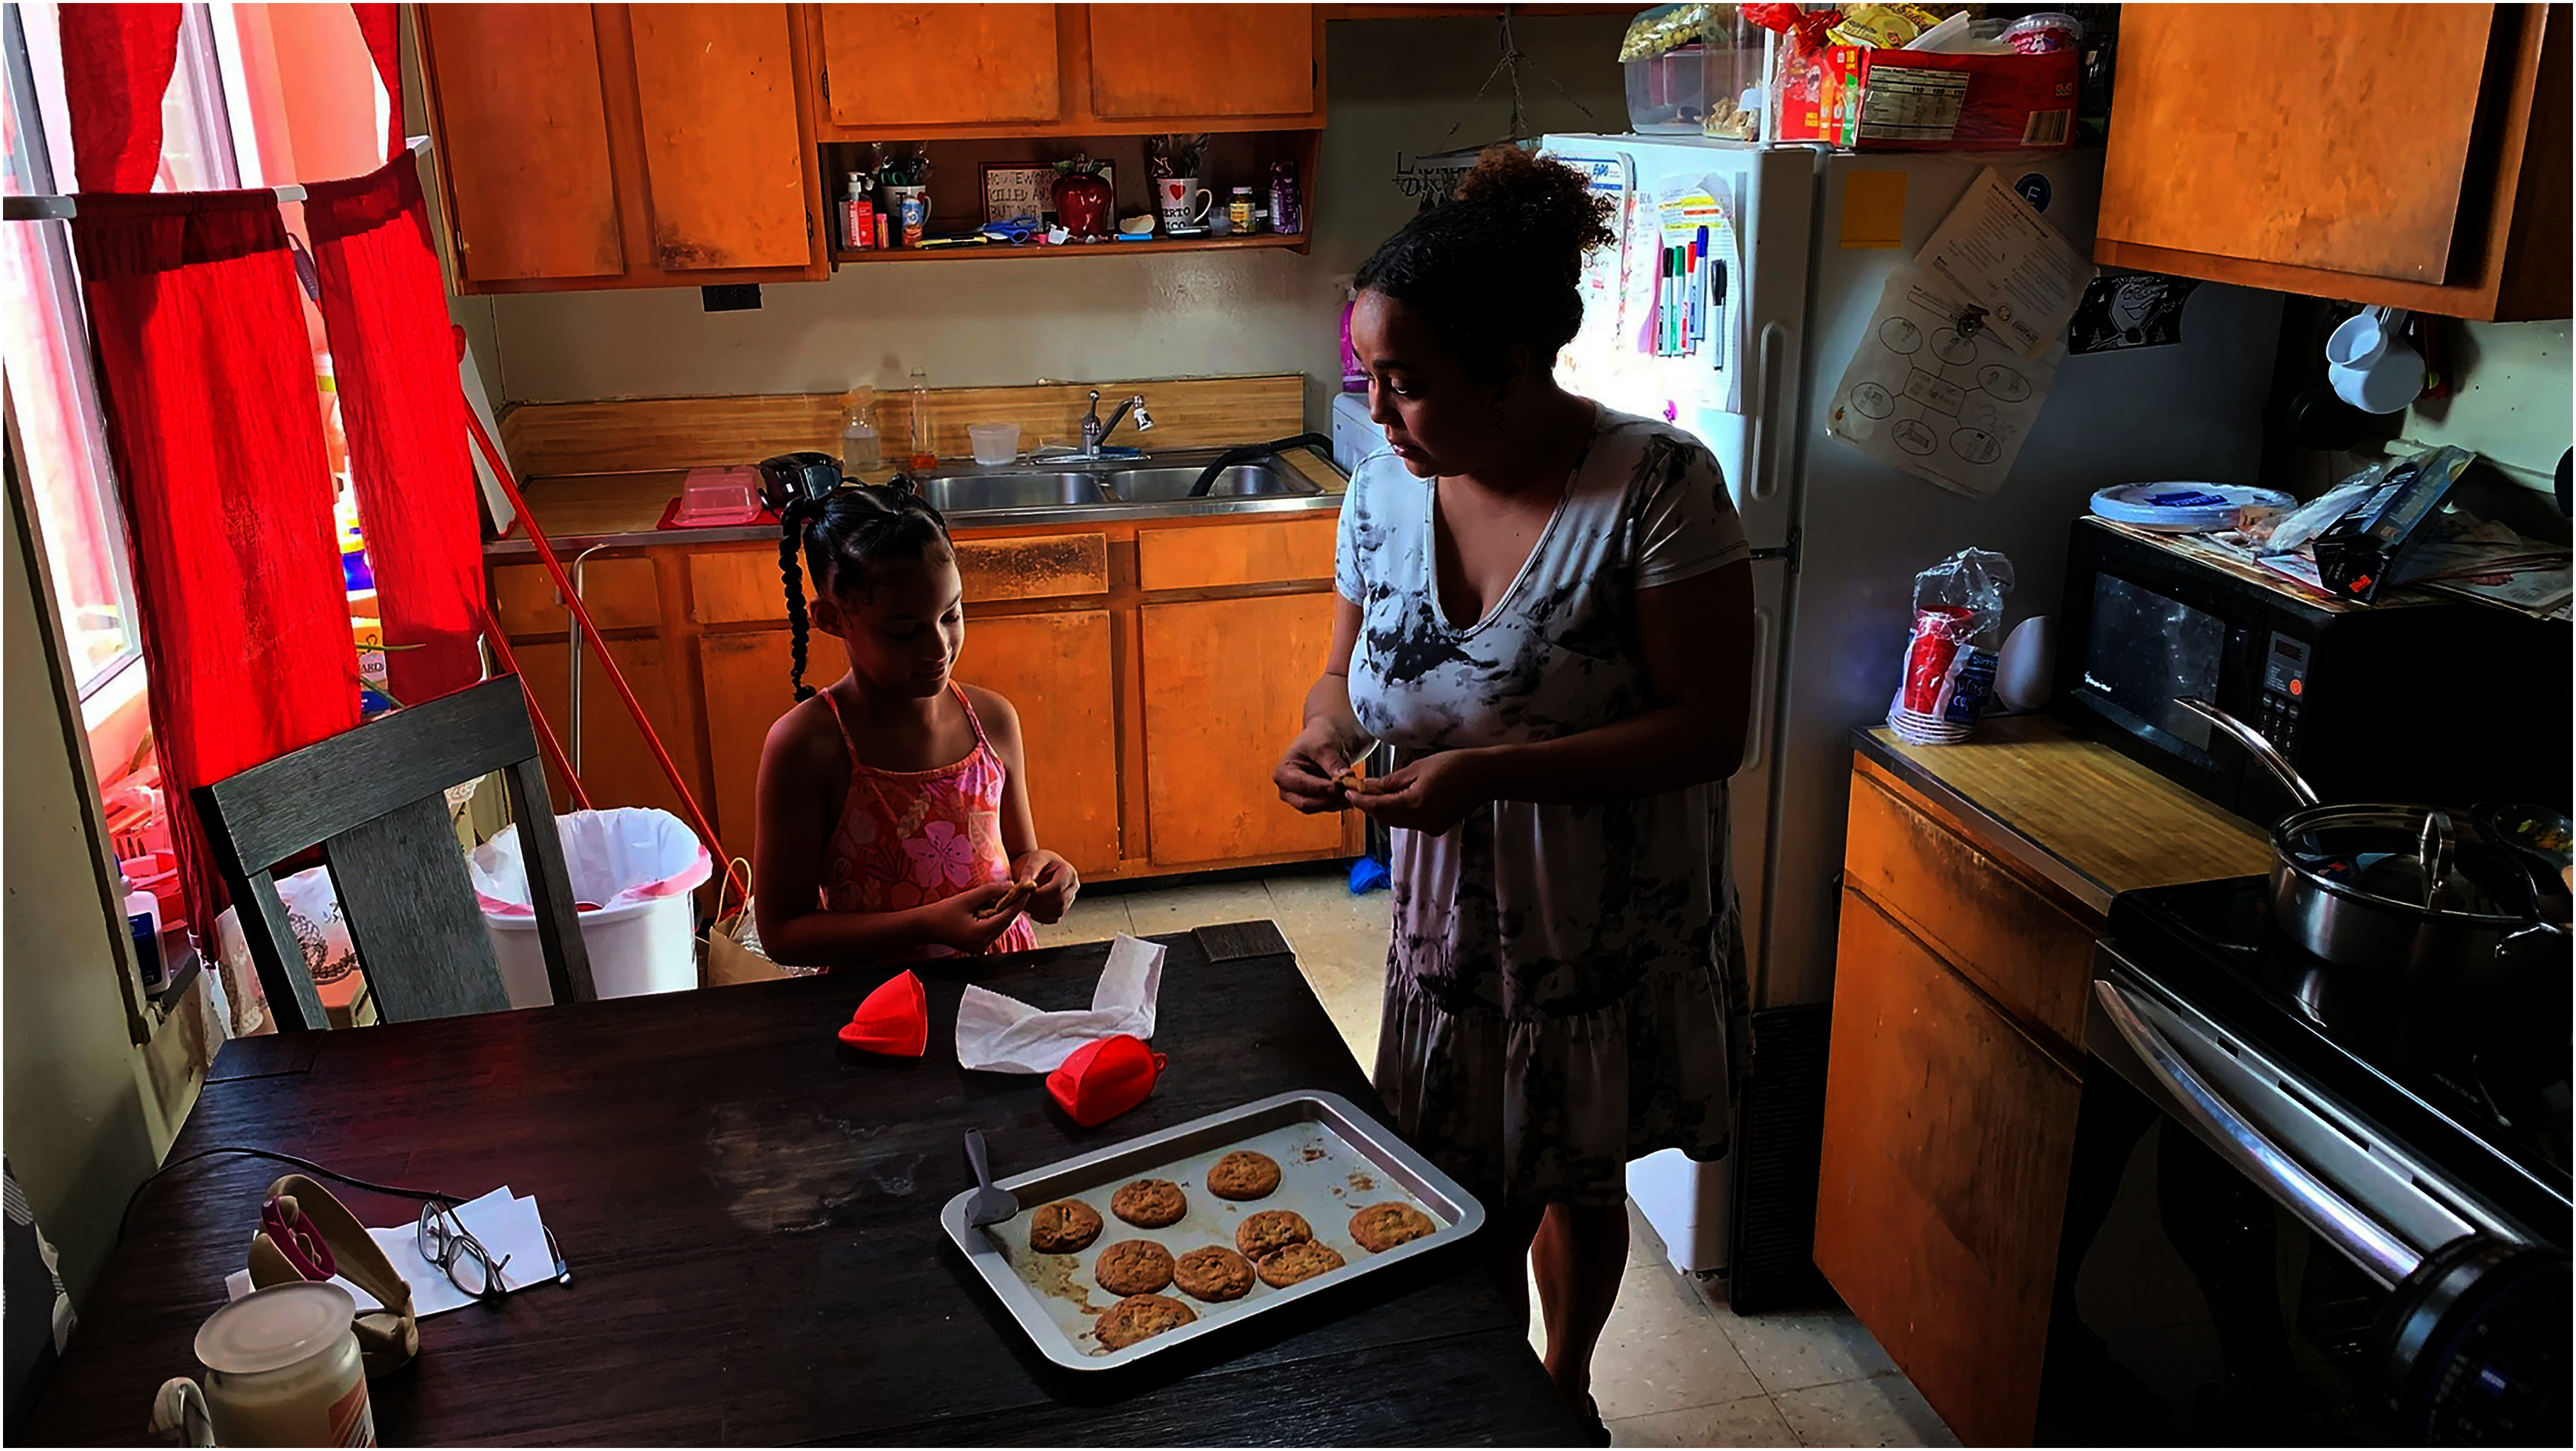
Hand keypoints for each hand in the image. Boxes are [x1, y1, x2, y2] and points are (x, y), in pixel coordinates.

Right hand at [927, 881, 1022, 952]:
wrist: (926, 926)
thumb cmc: (943, 912)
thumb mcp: (967, 898)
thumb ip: (990, 891)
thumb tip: (1010, 885)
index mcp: (980, 934)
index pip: (1007, 916)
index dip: (1019, 902)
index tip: (1027, 889)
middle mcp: (983, 944)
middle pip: (1006, 922)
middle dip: (1014, 906)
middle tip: (1020, 889)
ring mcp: (981, 947)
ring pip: (1001, 926)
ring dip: (1006, 911)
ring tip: (1010, 895)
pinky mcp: (979, 946)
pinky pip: (994, 929)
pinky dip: (997, 918)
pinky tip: (997, 906)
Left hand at [1014, 850, 1080, 923]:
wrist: (1035, 867)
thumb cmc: (1034, 861)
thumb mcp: (1031, 861)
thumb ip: (1029, 873)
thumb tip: (1025, 886)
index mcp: (1068, 871)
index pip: (1057, 889)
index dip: (1039, 895)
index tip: (1024, 894)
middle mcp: (1073, 885)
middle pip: (1060, 902)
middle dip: (1038, 904)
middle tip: (1022, 900)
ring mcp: (1070, 898)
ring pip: (1058, 912)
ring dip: (1039, 911)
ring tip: (1025, 903)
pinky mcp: (1064, 907)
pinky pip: (1055, 918)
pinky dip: (1041, 917)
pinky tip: (1031, 909)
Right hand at [1275, 720, 1363, 814]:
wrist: (1326, 737)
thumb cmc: (1319, 738)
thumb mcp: (1325, 746)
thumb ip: (1333, 763)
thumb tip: (1345, 777)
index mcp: (1283, 773)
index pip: (1302, 786)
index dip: (1323, 788)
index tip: (1342, 784)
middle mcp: (1287, 789)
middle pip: (1307, 804)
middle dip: (1330, 799)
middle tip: (1351, 790)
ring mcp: (1299, 798)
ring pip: (1319, 808)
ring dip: (1337, 801)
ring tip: (1354, 789)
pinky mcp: (1314, 802)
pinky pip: (1327, 807)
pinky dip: (1340, 802)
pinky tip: (1351, 792)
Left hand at [1350, 749, 1490, 834]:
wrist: (1485, 777)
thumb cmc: (1454, 766)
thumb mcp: (1418, 768)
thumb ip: (1391, 781)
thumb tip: (1369, 786)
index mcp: (1415, 805)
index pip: (1378, 807)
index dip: (1360, 800)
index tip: (1347, 792)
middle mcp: (1421, 822)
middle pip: (1385, 818)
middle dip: (1370, 806)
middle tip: (1357, 791)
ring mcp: (1430, 827)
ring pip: (1396, 821)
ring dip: (1383, 810)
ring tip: (1375, 793)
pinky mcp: (1436, 828)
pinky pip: (1410, 822)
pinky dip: (1399, 812)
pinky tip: (1397, 799)